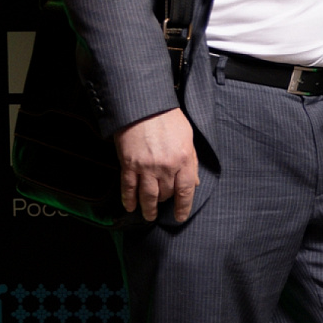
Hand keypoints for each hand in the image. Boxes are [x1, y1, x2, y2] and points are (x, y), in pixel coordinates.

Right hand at [115, 108, 198, 222]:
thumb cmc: (168, 118)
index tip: (180, 216)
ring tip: (148, 216)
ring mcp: (146, 167)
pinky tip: (130, 207)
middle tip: (164, 203)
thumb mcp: (187, 137)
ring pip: (148, 196)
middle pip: (166, 193)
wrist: (144, 106)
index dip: (183, 206)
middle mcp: (166, 166)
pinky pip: (129, 188)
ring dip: (148, 209)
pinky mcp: (129, 164)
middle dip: (166, 201)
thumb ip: (191, 161)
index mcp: (183, 159)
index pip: (186, 190)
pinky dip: (129, 200)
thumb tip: (194, 182)